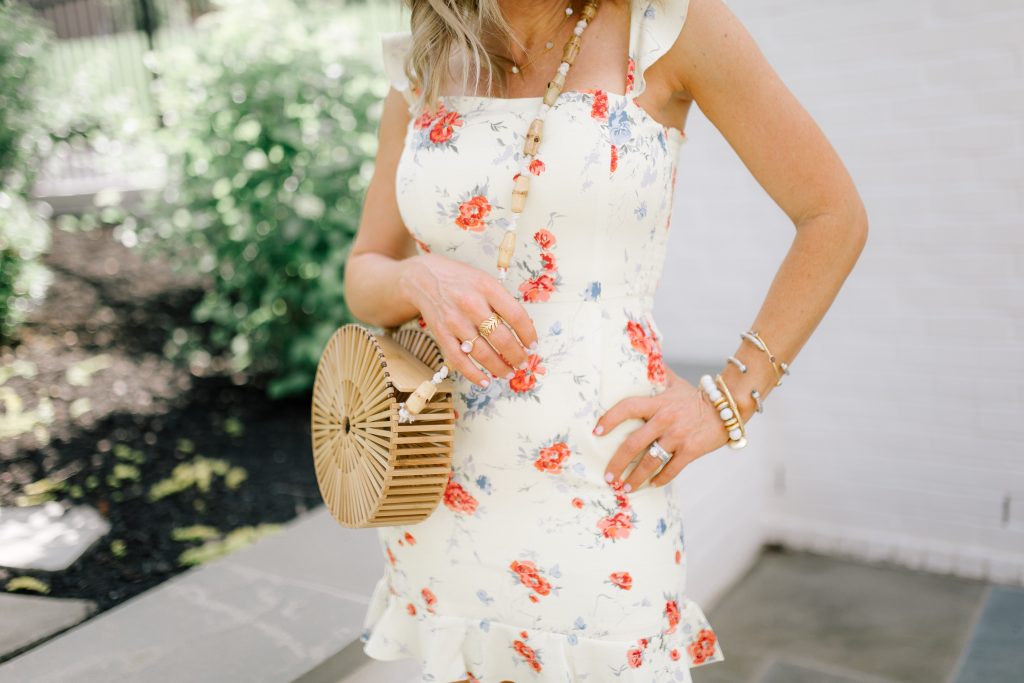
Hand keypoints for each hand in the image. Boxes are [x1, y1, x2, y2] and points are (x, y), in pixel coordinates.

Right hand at [399, 253, 538, 386]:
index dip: (528, 334)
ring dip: (499, 367)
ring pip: (482, 352)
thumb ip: (502, 302)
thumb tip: (524, 330)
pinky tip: (485, 381)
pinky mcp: (441, 334)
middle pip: (501, 337)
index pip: (516, 315)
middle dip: (516, 355)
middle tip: (523, 362)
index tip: (533, 345)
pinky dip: (473, 374)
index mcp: (487, 287)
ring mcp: (455, 321)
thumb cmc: (460, 279)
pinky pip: (459, 360)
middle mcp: (471, 304)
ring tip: (509, 372)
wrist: (423, 277)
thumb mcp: (485, 280)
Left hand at [594, 378, 729, 490]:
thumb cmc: (695, 397)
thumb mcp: (673, 382)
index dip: (610, 418)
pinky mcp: (691, 450)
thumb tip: (639, 356)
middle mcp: (665, 419)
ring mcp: (678, 436)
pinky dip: (660, 479)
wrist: (727, 407)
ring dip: (635, 477)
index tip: (597, 431)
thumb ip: (655, 374)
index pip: (628, 407)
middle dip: (617, 463)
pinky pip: (672, 469)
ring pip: (650, 461)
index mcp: (658, 402)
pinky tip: (651, 485)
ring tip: (625, 487)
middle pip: (633, 443)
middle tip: (608, 476)